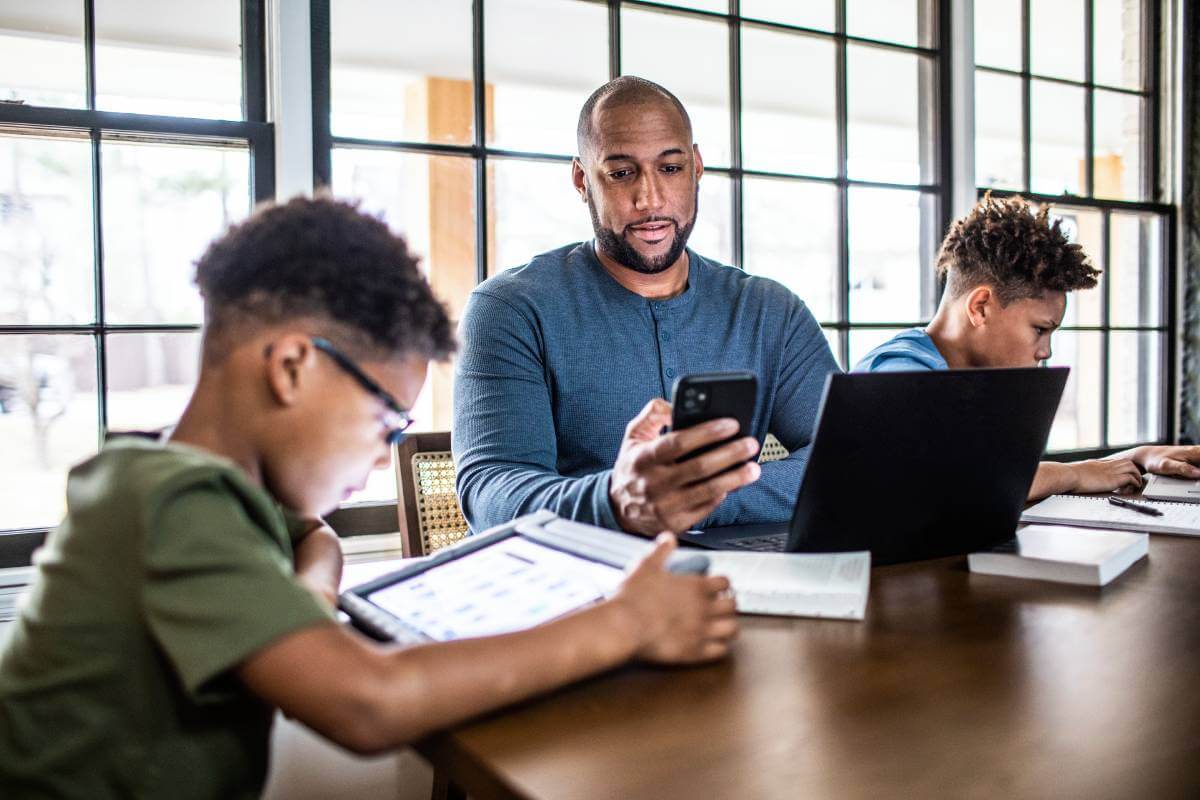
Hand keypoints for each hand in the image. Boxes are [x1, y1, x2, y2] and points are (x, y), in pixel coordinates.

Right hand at [609, 398, 760, 535]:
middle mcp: (654, 483)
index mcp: (644, 458)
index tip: (731, 424)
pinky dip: (723, 494)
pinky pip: (706, 507)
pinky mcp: (676, 522)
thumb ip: (653, 414)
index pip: (679, 442)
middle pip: (700, 467)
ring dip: (735, 477)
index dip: (708, 432)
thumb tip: (676, 405)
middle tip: (750, 444)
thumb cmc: (633, 467)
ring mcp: (665, 506)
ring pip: (708, 490)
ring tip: (753, 467)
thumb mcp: (633, 436)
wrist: (620, 509)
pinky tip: (734, 483)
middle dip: (730, 453)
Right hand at [611, 534, 737, 664]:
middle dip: (728, 604)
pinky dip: (719, 647)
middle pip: (733, 605)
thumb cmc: (633, 596)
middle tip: (720, 605)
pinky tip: (711, 643)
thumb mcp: (646, 565)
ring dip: (728, 625)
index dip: (722, 583)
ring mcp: (701, 632)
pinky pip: (720, 651)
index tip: (716, 586)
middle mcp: (704, 608)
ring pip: (732, 629)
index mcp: (696, 586)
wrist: (623, 626)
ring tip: (720, 625)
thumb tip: (668, 537)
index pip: (725, 582)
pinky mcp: (694, 652)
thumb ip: (661, 550)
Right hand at [1070, 458, 1143, 493]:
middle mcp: (1106, 466)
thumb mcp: (1077, 471)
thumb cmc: (1069, 475)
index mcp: (1098, 464)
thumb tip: (1077, 477)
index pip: (1115, 461)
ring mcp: (1110, 472)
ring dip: (1137, 476)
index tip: (1125, 473)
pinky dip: (1135, 483)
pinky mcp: (1113, 480)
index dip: (1122, 467)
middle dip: (1134, 470)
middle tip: (1135, 478)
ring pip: (1132, 468)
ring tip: (1136, 484)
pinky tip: (1133, 487)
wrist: (1069, 475)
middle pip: (1127, 462)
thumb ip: (1082, 473)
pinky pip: (1130, 478)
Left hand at [1130, 445, 1199, 478]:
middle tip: (1196, 477)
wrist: (1146, 456)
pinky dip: (1197, 470)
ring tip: (1194, 477)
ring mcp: (1194, 454)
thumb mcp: (1166, 466)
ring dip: (1198, 472)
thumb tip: (1199, 473)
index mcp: (1193, 452)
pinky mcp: (1191, 458)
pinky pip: (1199, 463)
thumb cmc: (1154, 460)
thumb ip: (1183, 469)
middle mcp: (1195, 451)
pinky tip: (1195, 475)